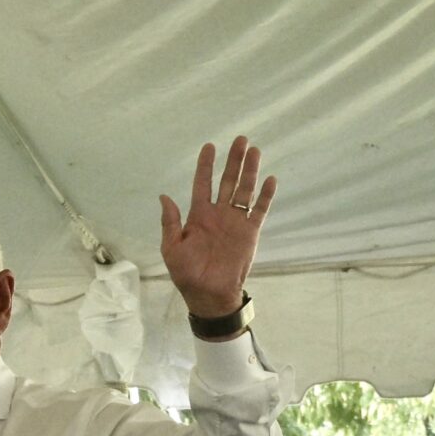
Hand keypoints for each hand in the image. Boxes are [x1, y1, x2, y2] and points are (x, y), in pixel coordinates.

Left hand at [159, 137, 275, 319]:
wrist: (209, 295)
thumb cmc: (187, 274)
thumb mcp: (171, 248)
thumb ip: (170, 222)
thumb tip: (164, 196)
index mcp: (198, 215)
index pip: (203, 183)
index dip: (205, 165)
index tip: (209, 146)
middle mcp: (219, 214)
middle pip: (227, 180)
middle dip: (233, 160)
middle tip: (240, 140)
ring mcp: (236, 222)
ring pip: (244, 190)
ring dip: (249, 171)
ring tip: (254, 150)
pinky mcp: (250, 233)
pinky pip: (259, 211)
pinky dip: (266, 196)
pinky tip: (270, 179)